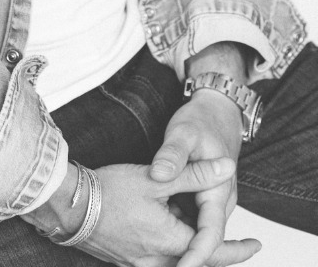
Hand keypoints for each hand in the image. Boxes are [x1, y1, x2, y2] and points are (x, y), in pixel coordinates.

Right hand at [26, 157, 258, 266]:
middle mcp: (156, 260)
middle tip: (243, 246)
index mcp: (168, 242)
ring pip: (176, 262)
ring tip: (201, 231)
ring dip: (193, 251)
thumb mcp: (156, 178)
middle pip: (197, 263)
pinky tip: (169, 231)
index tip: (256, 244)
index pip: (212, 251)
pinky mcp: (126, 260)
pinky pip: (159, 261)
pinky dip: (173, 251)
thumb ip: (194, 174)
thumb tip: (226, 168)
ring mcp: (139, 263)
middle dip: (220, 254)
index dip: (237, 249)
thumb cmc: (109, 190)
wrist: (68, 204)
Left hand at [150, 91, 253, 266]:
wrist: (218, 112)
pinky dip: (176, 230)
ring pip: (196, 234)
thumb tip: (160, 174)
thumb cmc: (202, 121)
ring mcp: (210, 203)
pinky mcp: (200, 200)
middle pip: (204, 242)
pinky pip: (190, 223)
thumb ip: (173, 156)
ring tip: (144, 251)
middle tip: (148, 262)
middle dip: (184, 257)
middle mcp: (219, 203)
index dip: (195, 256)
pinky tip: (149, 230)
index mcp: (219, 192)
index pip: (210, 235)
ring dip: (179, 246)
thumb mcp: (184, 133)